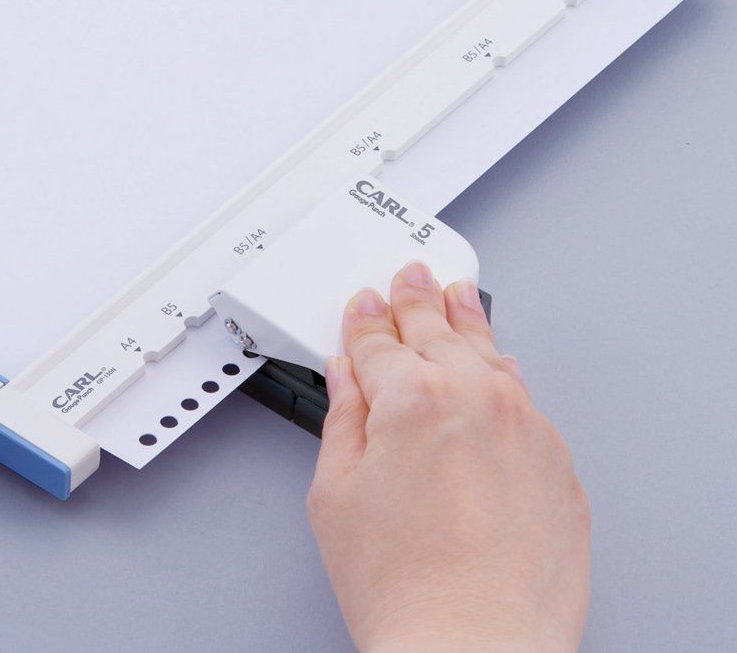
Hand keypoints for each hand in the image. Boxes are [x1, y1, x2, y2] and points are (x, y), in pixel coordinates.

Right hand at [307, 262, 589, 652]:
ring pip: (487, 351)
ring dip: (465, 318)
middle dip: (414, 299)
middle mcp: (473, 397)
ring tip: (456, 294)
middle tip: (409, 276)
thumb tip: (345, 379)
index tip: (362, 306)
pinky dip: (502, 372)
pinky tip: (495, 361)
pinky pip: (524, 396)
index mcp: (410, 397)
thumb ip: (342, 421)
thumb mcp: (337, 495)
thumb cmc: (405, 587)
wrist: (476, 649)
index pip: (377, 341)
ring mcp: (523, 424)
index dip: (364, 320)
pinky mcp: (556, 458)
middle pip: (434, 330)